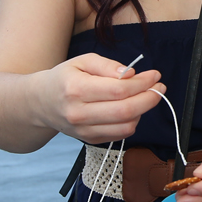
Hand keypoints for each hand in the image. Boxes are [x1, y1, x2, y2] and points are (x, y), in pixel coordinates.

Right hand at [42, 53, 163, 144]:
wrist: (41, 103)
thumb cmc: (64, 78)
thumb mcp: (82, 61)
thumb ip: (107, 65)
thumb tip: (130, 74)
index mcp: (75, 89)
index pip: (118, 90)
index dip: (142, 83)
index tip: (155, 76)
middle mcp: (79, 113)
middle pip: (125, 111)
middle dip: (149, 98)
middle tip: (160, 88)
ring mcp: (83, 130)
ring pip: (126, 126)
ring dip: (143, 111)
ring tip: (145, 96)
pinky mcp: (89, 140)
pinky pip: (120, 134)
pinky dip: (132, 121)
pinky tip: (131, 108)